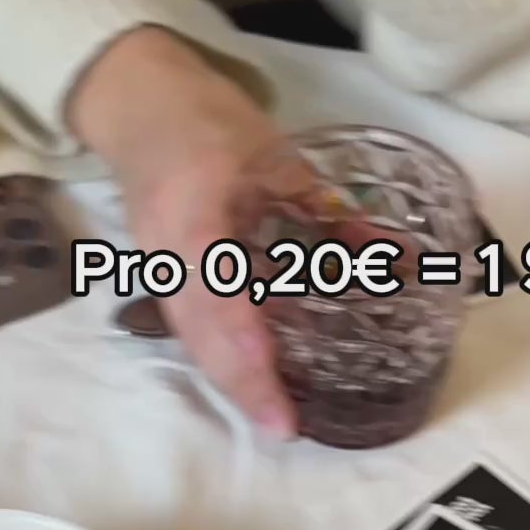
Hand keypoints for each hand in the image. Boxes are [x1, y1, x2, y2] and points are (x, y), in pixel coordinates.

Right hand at [70, 28, 296, 436]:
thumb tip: (392, 255)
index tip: (268, 366)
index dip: (239, 327)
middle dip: (239, 379)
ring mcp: (154, 263)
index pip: (214, 277)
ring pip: (189, 336)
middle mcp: (164, 243)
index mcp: (191, 203)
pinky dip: (219, 360)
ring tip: (271, 418)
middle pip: (197, 326)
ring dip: (230, 381)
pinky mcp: (157, 277)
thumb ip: (323, 207)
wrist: (137, 105)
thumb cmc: (208, 120)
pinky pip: (186, 328)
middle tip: (281, 425)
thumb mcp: (270, 152)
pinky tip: (251, 386)